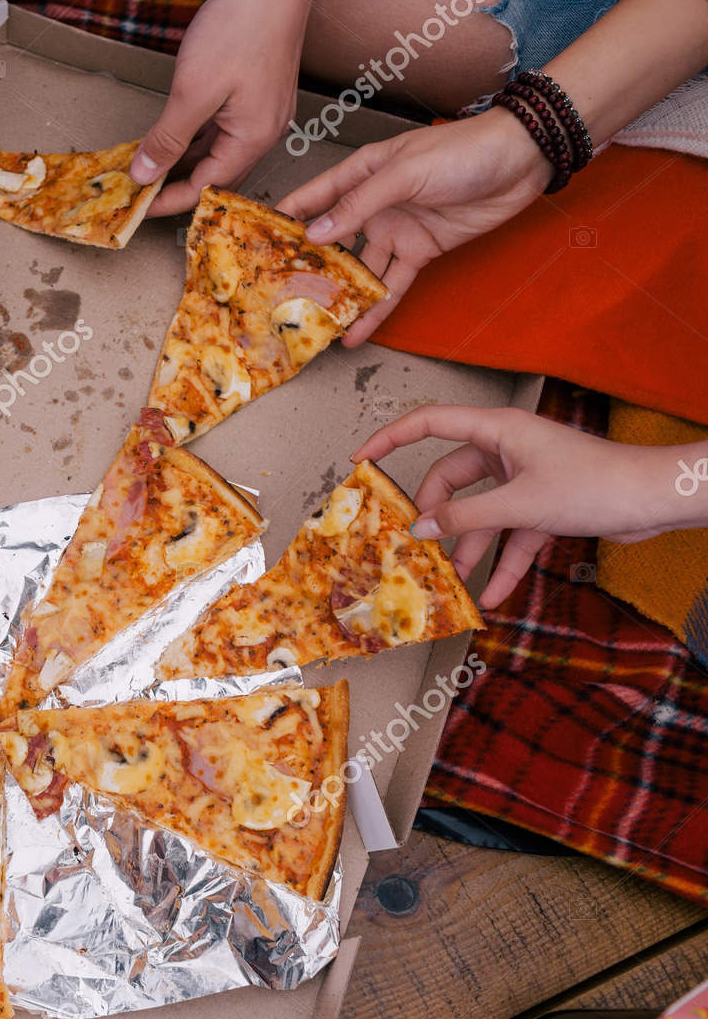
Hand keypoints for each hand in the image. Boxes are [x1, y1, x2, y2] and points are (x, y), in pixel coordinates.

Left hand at [130, 0, 325, 214]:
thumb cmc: (240, 27)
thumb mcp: (193, 91)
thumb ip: (168, 139)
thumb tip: (145, 175)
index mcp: (253, 139)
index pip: (205, 189)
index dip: (167, 201)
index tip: (135, 207)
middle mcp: (263, 131)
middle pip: (215, 175)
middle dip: (175, 185)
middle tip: (137, 190)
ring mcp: (262, 111)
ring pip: (217, 151)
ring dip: (183, 161)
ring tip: (148, 167)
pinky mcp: (255, 92)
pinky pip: (222, 129)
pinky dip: (195, 137)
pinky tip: (172, 137)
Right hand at [280, 108, 550, 344]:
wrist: (522, 160)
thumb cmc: (463, 150)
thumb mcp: (403, 173)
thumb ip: (359, 205)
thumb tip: (316, 234)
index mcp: (362, 173)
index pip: (315, 197)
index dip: (287, 218)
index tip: (256, 241)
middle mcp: (373, 204)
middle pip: (333, 241)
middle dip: (309, 268)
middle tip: (280, 296)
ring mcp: (396, 230)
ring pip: (360, 271)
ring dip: (341, 297)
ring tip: (316, 325)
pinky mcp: (421, 252)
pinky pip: (392, 285)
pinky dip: (376, 309)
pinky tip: (357, 331)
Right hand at [354, 405, 704, 607]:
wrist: (657, 499)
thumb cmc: (596, 484)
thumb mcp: (521, 504)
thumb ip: (467, 518)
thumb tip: (422, 527)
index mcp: (498, 431)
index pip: (430, 422)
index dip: (391, 438)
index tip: (361, 459)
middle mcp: (507, 451)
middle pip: (451, 480)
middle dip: (436, 515)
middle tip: (418, 543)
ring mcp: (525, 479)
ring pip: (481, 513)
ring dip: (468, 548)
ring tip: (452, 580)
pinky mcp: (544, 506)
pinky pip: (512, 536)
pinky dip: (503, 564)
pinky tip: (492, 595)